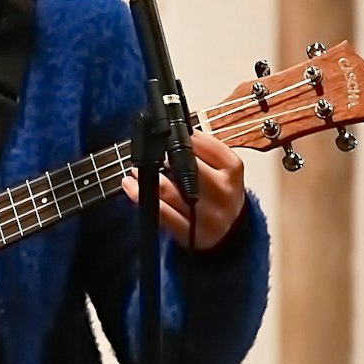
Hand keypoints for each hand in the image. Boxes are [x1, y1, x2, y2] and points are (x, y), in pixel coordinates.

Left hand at [122, 130, 247, 248]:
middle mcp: (222, 191)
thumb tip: (172, 131)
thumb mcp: (223, 169)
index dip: (179, 136)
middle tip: (148, 153)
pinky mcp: (190, 232)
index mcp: (232, 170)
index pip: (204, 145)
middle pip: (184, 166)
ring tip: (136, 170)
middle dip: (161, 157)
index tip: (164, 133)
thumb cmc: (221, 194)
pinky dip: (140, 196)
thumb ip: (202, 150)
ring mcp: (206, 214)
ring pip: (168, 189)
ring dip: (145, 175)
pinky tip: (131, 187)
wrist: (231, 232)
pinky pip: (160, 212)